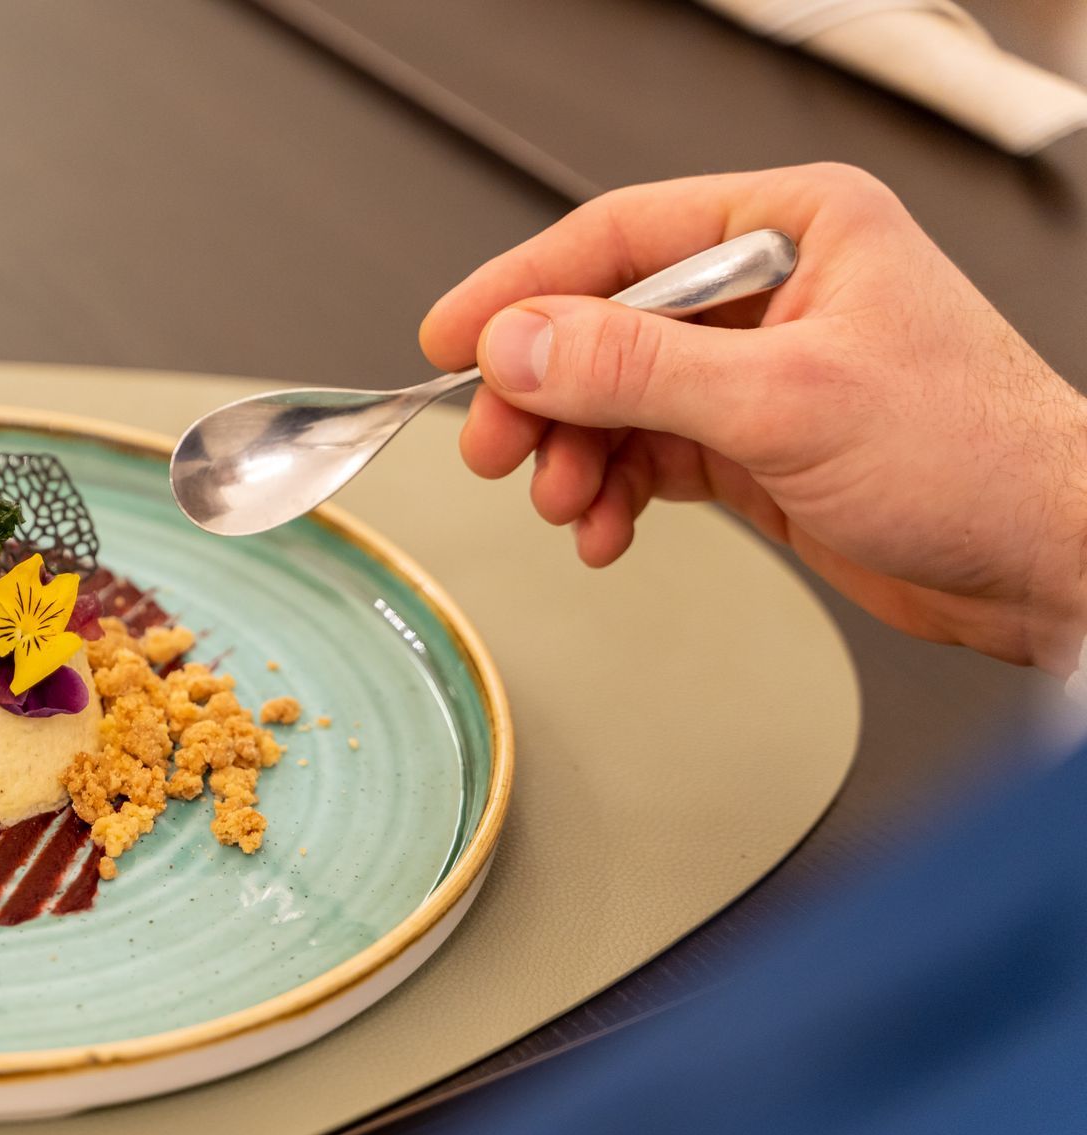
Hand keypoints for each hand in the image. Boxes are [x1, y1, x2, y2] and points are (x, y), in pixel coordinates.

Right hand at [419, 163, 1086, 674]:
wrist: (1046, 564)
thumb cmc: (978, 459)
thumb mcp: (785, 402)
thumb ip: (638, 369)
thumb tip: (522, 342)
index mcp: (796, 226)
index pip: (619, 238)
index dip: (522, 287)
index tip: (451, 336)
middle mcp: (770, 289)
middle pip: (604, 325)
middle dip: (544, 393)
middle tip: (494, 445)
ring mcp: (758, 369)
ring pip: (617, 398)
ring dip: (575, 456)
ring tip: (562, 503)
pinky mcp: (754, 442)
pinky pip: (646, 455)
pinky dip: (613, 493)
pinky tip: (605, 528)